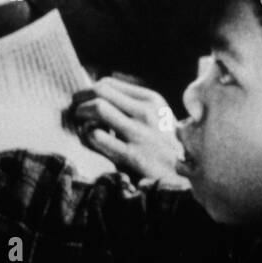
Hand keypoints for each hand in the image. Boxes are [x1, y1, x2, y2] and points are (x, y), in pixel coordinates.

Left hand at [69, 77, 185, 183]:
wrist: (187, 179)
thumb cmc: (163, 148)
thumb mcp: (156, 119)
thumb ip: (131, 106)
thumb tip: (95, 94)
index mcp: (151, 100)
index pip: (107, 83)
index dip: (88, 92)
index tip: (82, 103)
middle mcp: (147, 112)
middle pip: (99, 90)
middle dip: (79, 99)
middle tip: (74, 111)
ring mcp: (140, 134)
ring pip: (97, 108)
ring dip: (80, 115)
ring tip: (80, 125)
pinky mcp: (133, 156)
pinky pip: (97, 137)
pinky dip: (87, 137)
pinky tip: (91, 143)